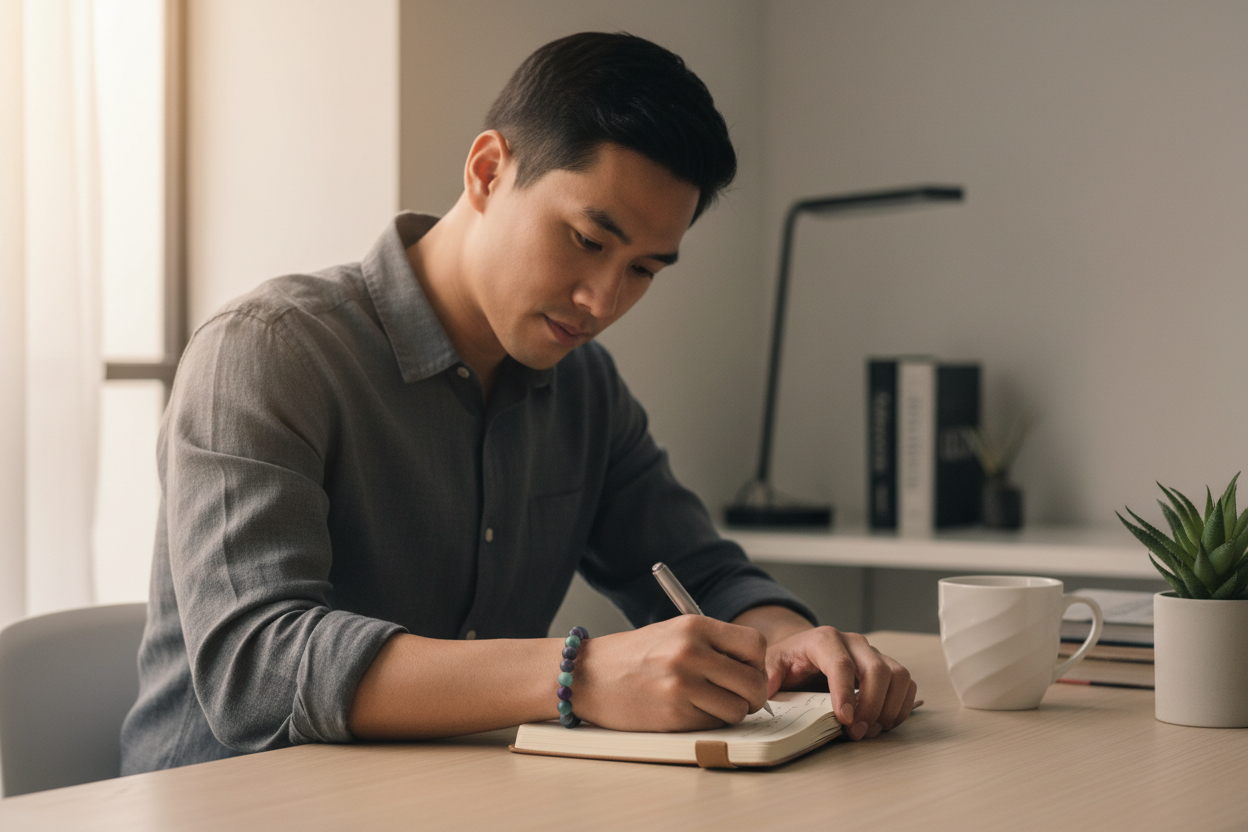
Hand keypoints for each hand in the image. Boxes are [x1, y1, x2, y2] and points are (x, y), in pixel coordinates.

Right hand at [572, 615, 769, 731]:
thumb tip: (753, 669)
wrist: (585, 675)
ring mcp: (682, 685)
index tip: (746, 671)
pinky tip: (688, 712)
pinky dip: (708, 723)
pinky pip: (713, 725)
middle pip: (754, 682)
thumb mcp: (673, 632)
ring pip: (738, 710)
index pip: (755, 645)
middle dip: (753, 695)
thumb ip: (712, 644)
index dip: (756, 663)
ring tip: (709, 704)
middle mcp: (691, 653)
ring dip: (730, 712)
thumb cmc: (631, 656)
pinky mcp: (673, 715)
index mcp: (694, 626)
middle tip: (740, 697)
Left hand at [764, 625, 915, 741]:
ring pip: (898, 675)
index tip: (845, 720)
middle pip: (877, 669)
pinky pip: (906, 684)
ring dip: (889, 708)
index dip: (844, 693)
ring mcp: (873, 653)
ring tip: (870, 730)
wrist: (804, 652)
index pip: (841, 664)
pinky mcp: (886, 667)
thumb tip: (768, 691)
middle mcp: (854, 642)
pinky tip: (882, 723)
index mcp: (824, 640)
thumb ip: (770, 675)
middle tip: (857, 732)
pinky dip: (900, 706)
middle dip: (871, 705)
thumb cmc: (790, 660)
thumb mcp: (772, 663)